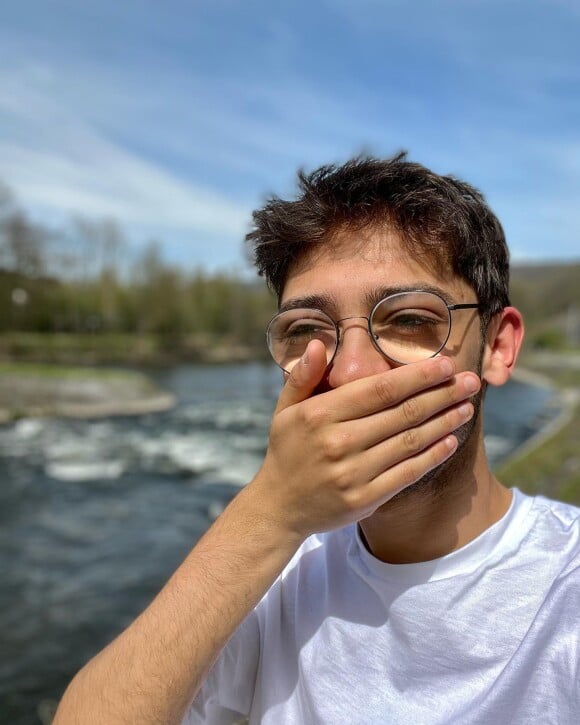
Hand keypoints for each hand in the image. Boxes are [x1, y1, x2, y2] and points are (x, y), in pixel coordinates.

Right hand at [250, 339, 480, 537]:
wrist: (279, 507)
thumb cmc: (287, 451)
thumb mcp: (285, 409)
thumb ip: (303, 376)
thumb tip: (318, 343)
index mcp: (320, 414)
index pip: (379, 389)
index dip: (416, 376)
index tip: (445, 364)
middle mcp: (338, 441)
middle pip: (402, 413)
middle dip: (442, 394)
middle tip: (470, 381)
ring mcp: (352, 472)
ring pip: (410, 441)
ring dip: (444, 422)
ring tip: (467, 406)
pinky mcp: (364, 498)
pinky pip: (407, 473)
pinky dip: (433, 455)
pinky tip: (451, 440)